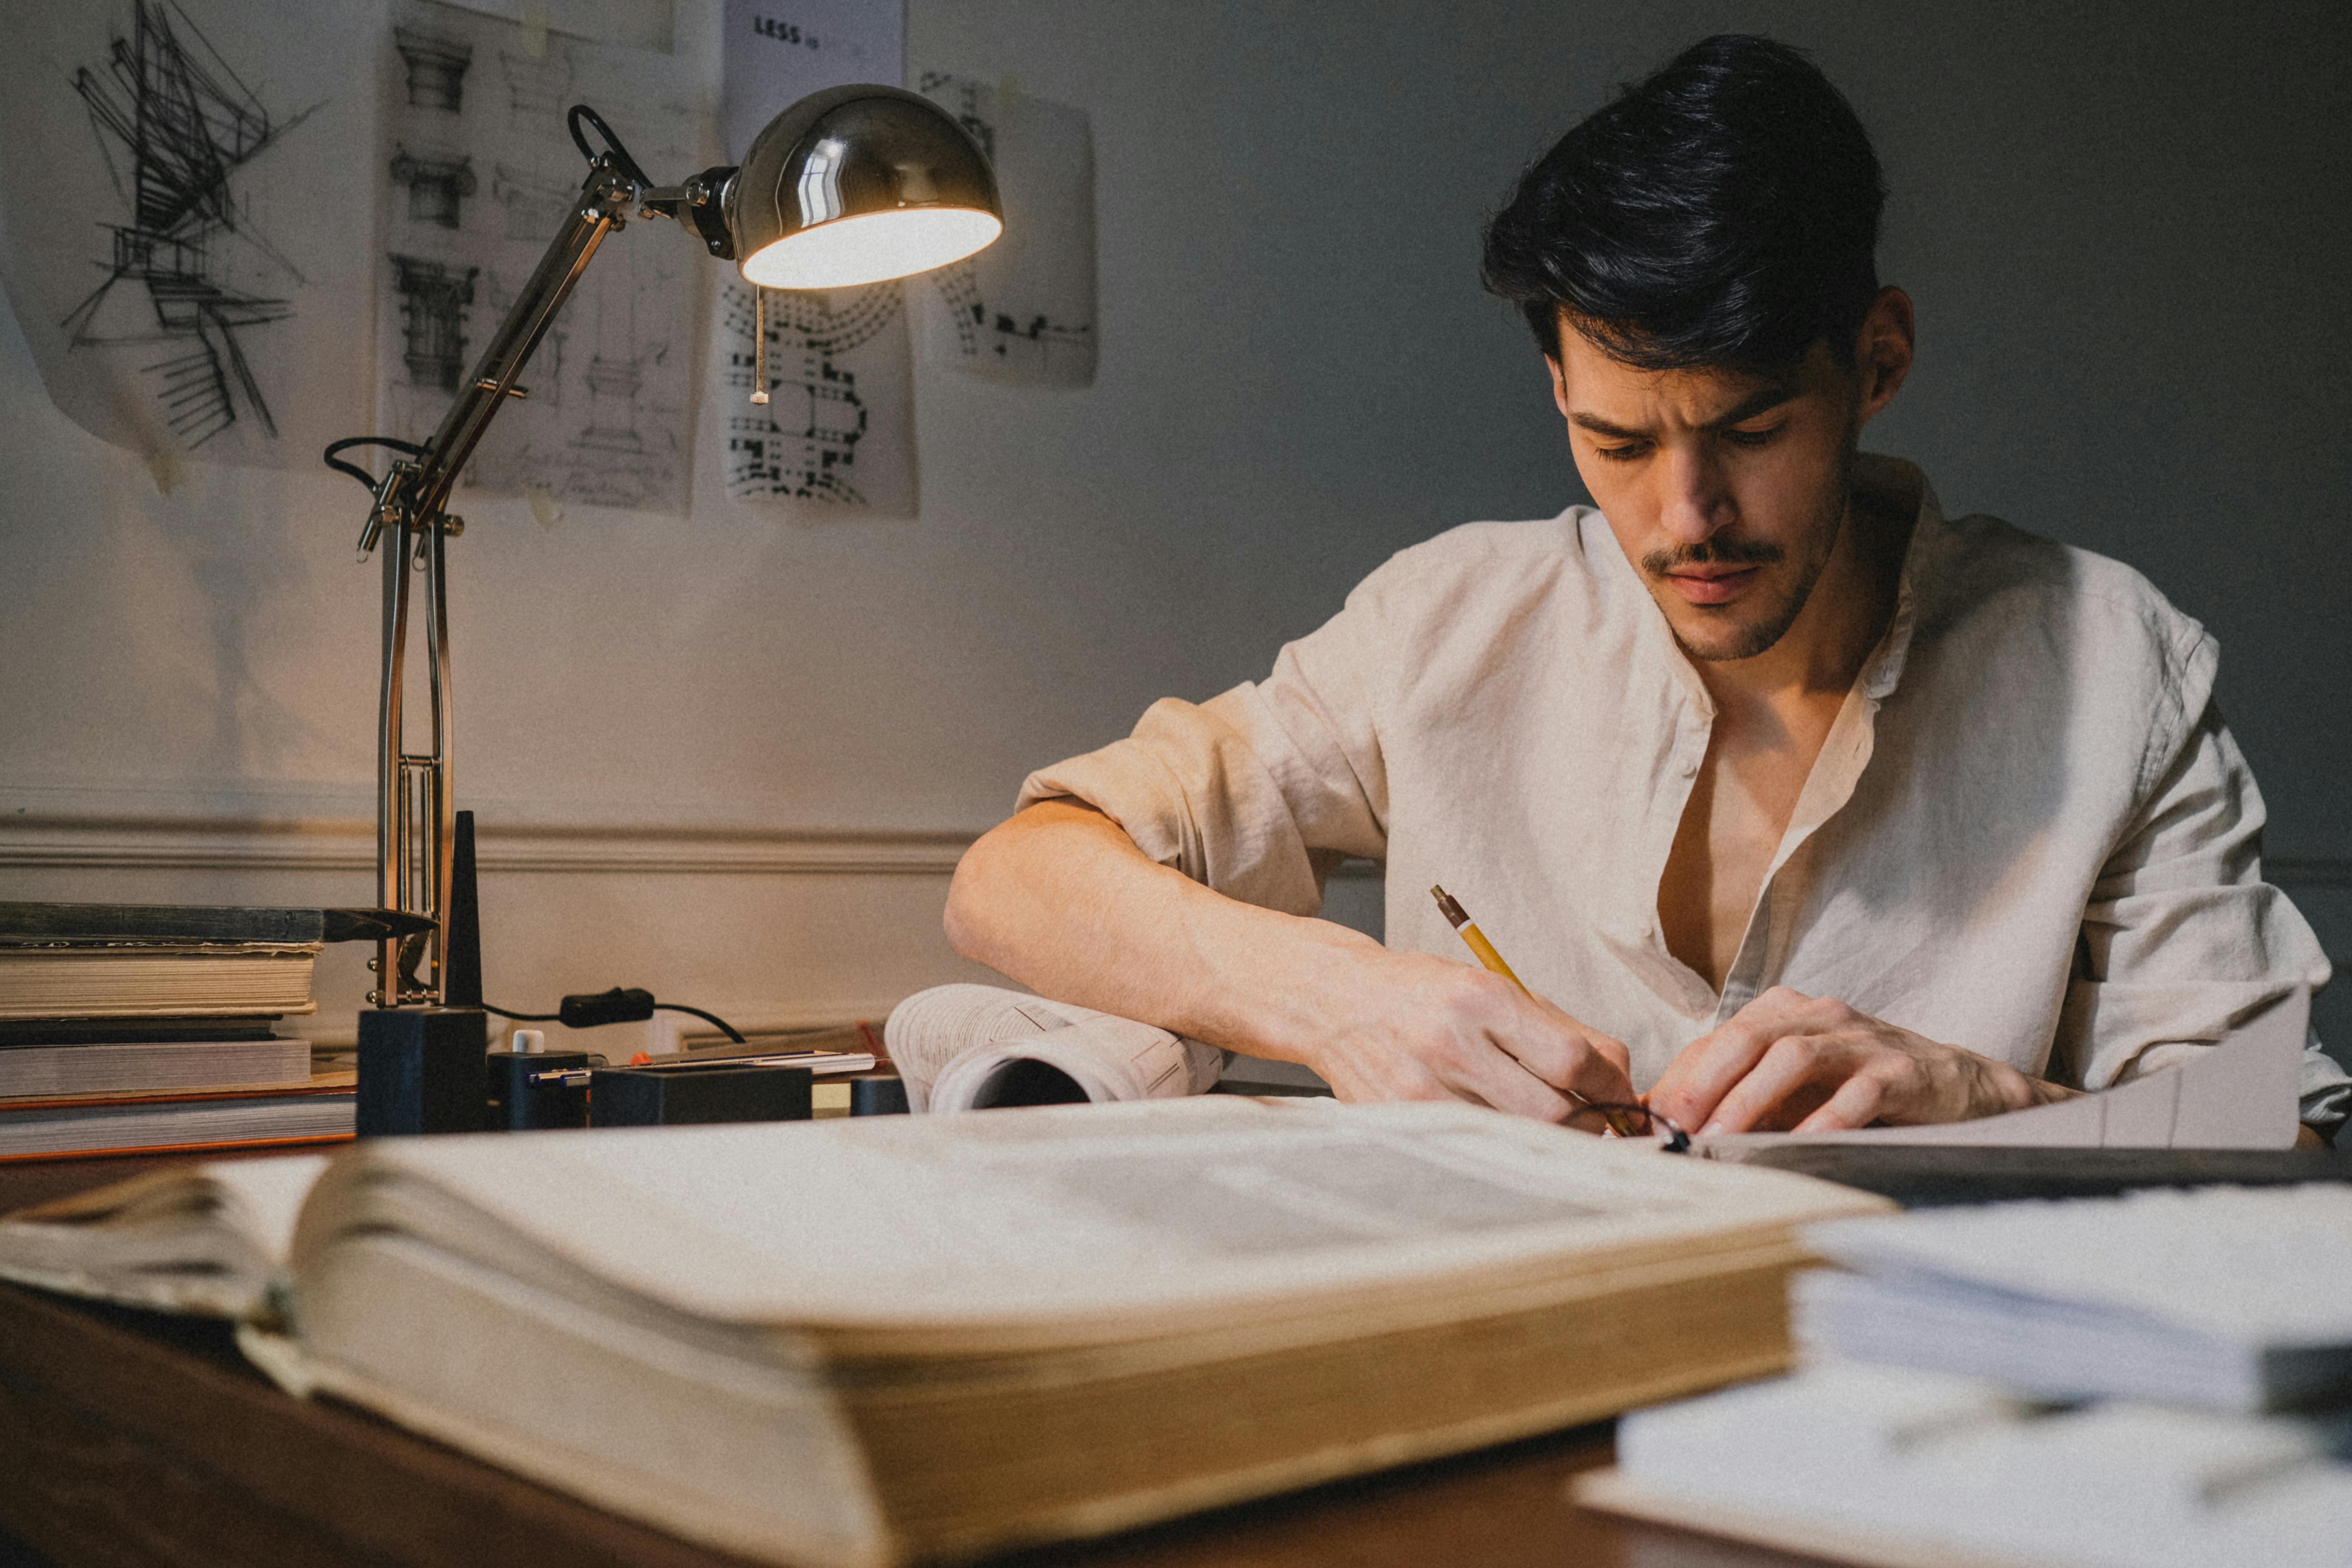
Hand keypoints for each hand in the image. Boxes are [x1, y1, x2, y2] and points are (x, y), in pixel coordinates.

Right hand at [1301, 950, 1634, 1123]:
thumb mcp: (1492, 986)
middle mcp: (1450, 1044)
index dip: (1610, 1083)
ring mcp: (1421, 1090)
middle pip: (1551, 1111)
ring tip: (1548, 1120)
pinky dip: (1500, 1143)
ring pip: (1516, 1138)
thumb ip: (1558, 1026)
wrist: (1338, 999)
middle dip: (1587, 1120)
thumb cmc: (1423, 992)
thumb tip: (1618, 1074)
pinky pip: (1474, 1148)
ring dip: (1547, 1137)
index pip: (1572, 1059)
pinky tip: (1498, 1125)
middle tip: (1591, 1115)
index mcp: (1480, 998)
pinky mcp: (1401, 1121)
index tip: (1618, 1089)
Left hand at [1647, 986, 2066, 1133]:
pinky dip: (1825, 1119)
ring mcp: (1862, 1041)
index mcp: (1786, 1014)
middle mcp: (1820, 1016)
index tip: (1649, 1117)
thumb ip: (1740, 1098)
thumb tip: (1668, 1124)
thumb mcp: (1794, 1090)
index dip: (1681, 1077)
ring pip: (1794, 1057)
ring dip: (1751, 1099)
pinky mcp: (1901, 1072)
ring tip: (1721, 1137)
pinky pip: (1857, 1093)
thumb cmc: (1862, 1089)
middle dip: (1704, 1081)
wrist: (1959, 1088)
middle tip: (1674, 1124)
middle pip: (1748, 1037)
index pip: (1719, 1040)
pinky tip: (1800, 1144)